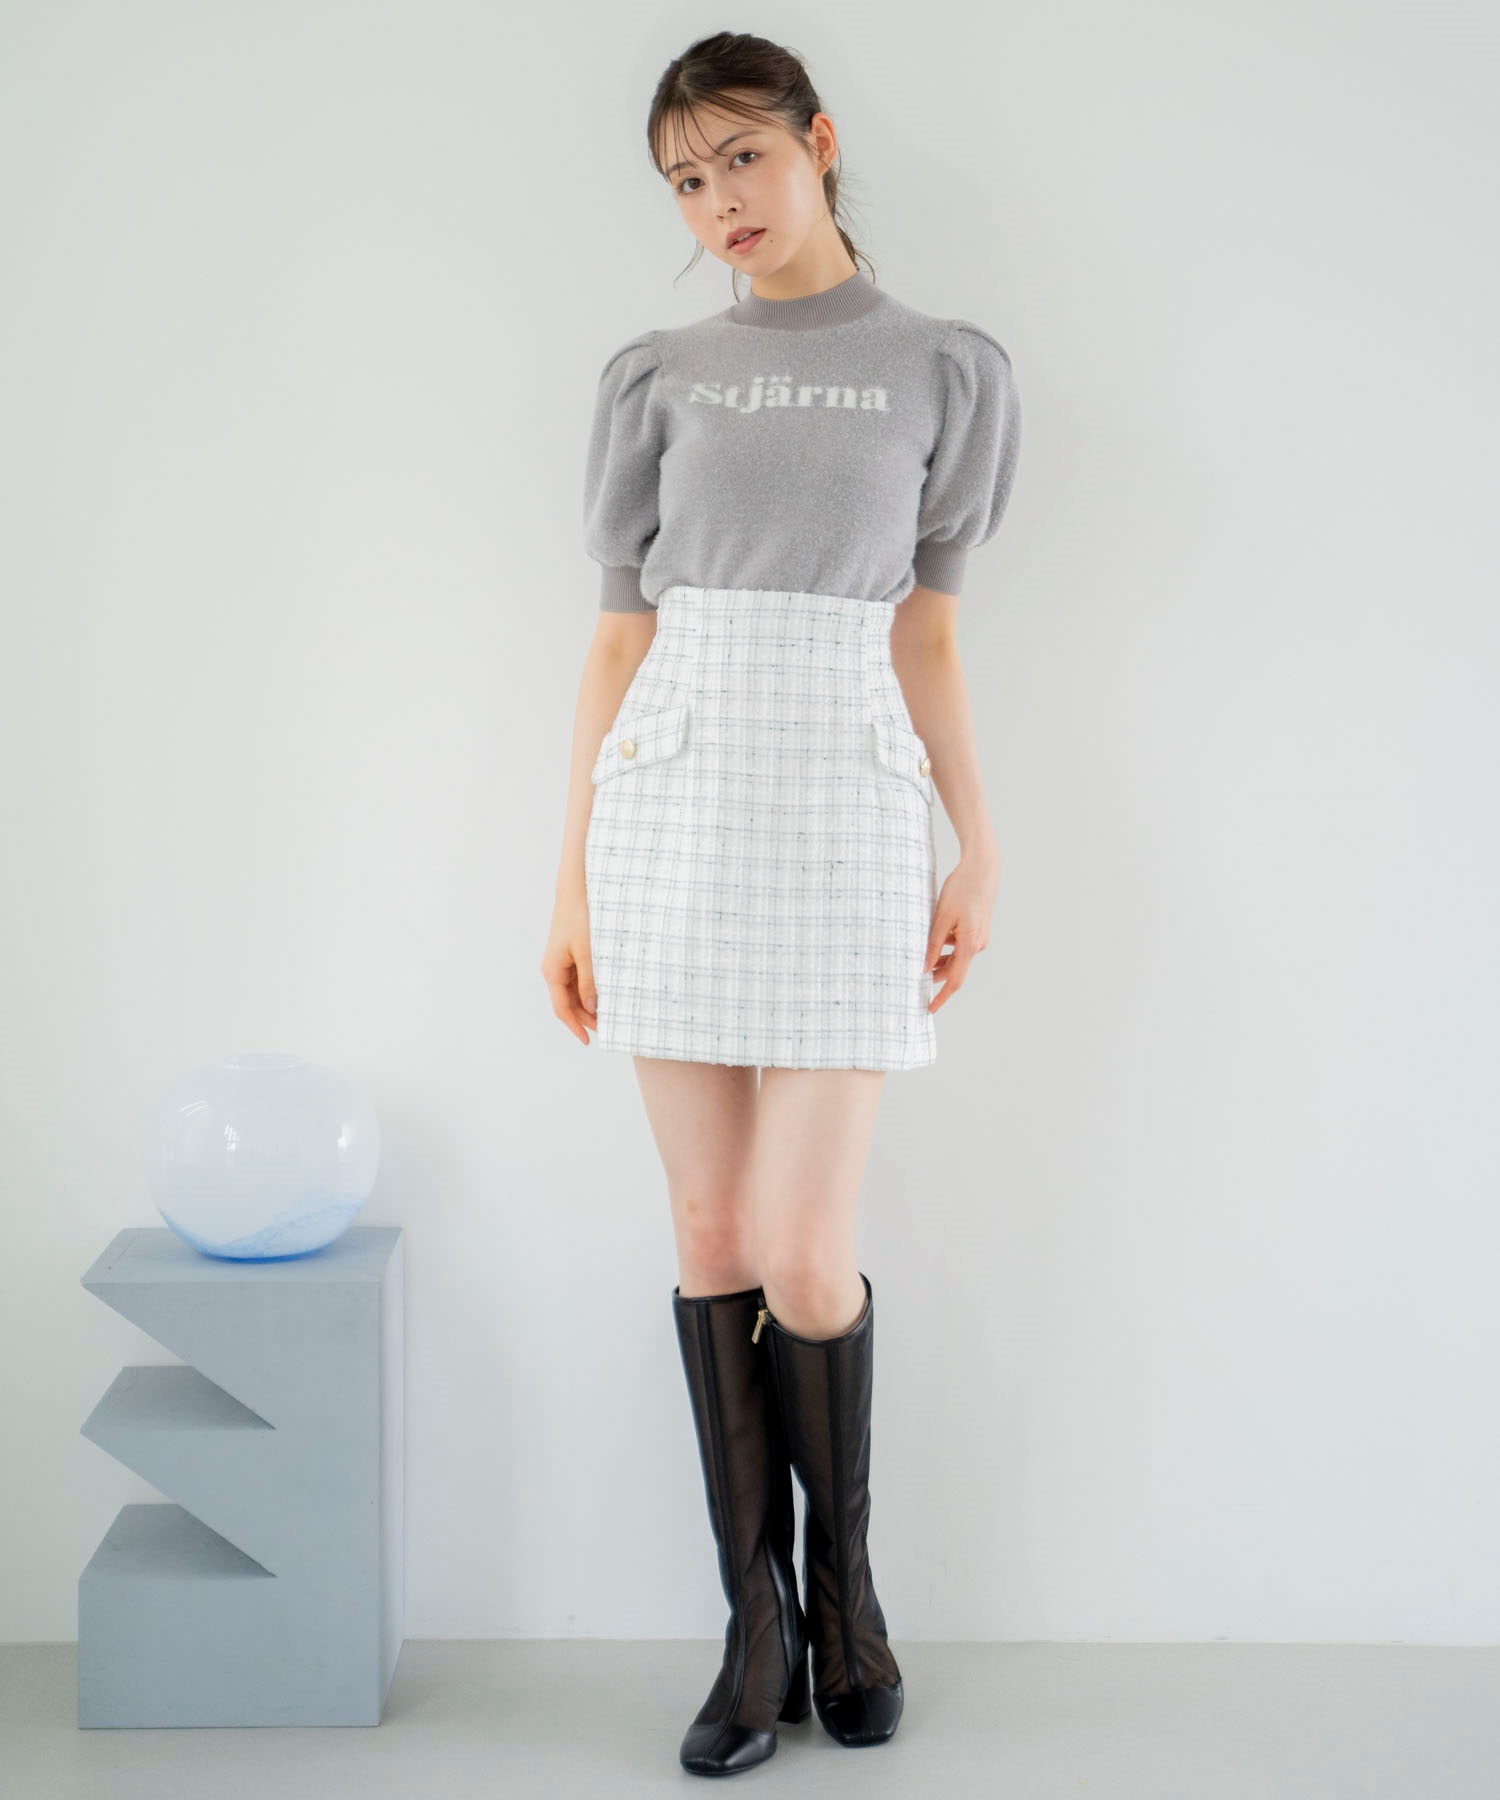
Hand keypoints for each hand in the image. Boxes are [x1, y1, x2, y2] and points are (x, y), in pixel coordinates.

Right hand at [541, 888, 597, 1044]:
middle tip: (609, 1027)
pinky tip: (607, 992)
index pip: (563, 1009)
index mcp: (553, 972)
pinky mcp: (571, 953)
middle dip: (587, 1017)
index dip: (576, 1026)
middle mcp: (554, 969)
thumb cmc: (580, 917)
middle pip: (569, 1003)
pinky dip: (592, 988)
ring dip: (590, 1004)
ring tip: (610, 1012)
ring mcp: (562, 962)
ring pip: (575, 992)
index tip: (590, 1041)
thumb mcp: (589, 953)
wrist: (577, 888)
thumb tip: (592, 1008)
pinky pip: (580, 978)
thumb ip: (590, 983)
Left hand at [924, 843, 1000, 1012]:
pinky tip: (934, 938)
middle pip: (954, 969)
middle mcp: (978, 944)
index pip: (955, 980)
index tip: (930, 1009)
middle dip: (935, 977)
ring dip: (939, 960)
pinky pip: (960, 945)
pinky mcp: (978, 929)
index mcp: (970, 944)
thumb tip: (923, 967)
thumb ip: (933, 944)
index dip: (942, 997)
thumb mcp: (942, 917)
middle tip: (913, 979)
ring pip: (956, 957)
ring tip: (919, 956)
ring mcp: (980, 937)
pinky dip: (946, 947)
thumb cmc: (962, 888)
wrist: (983, 867)